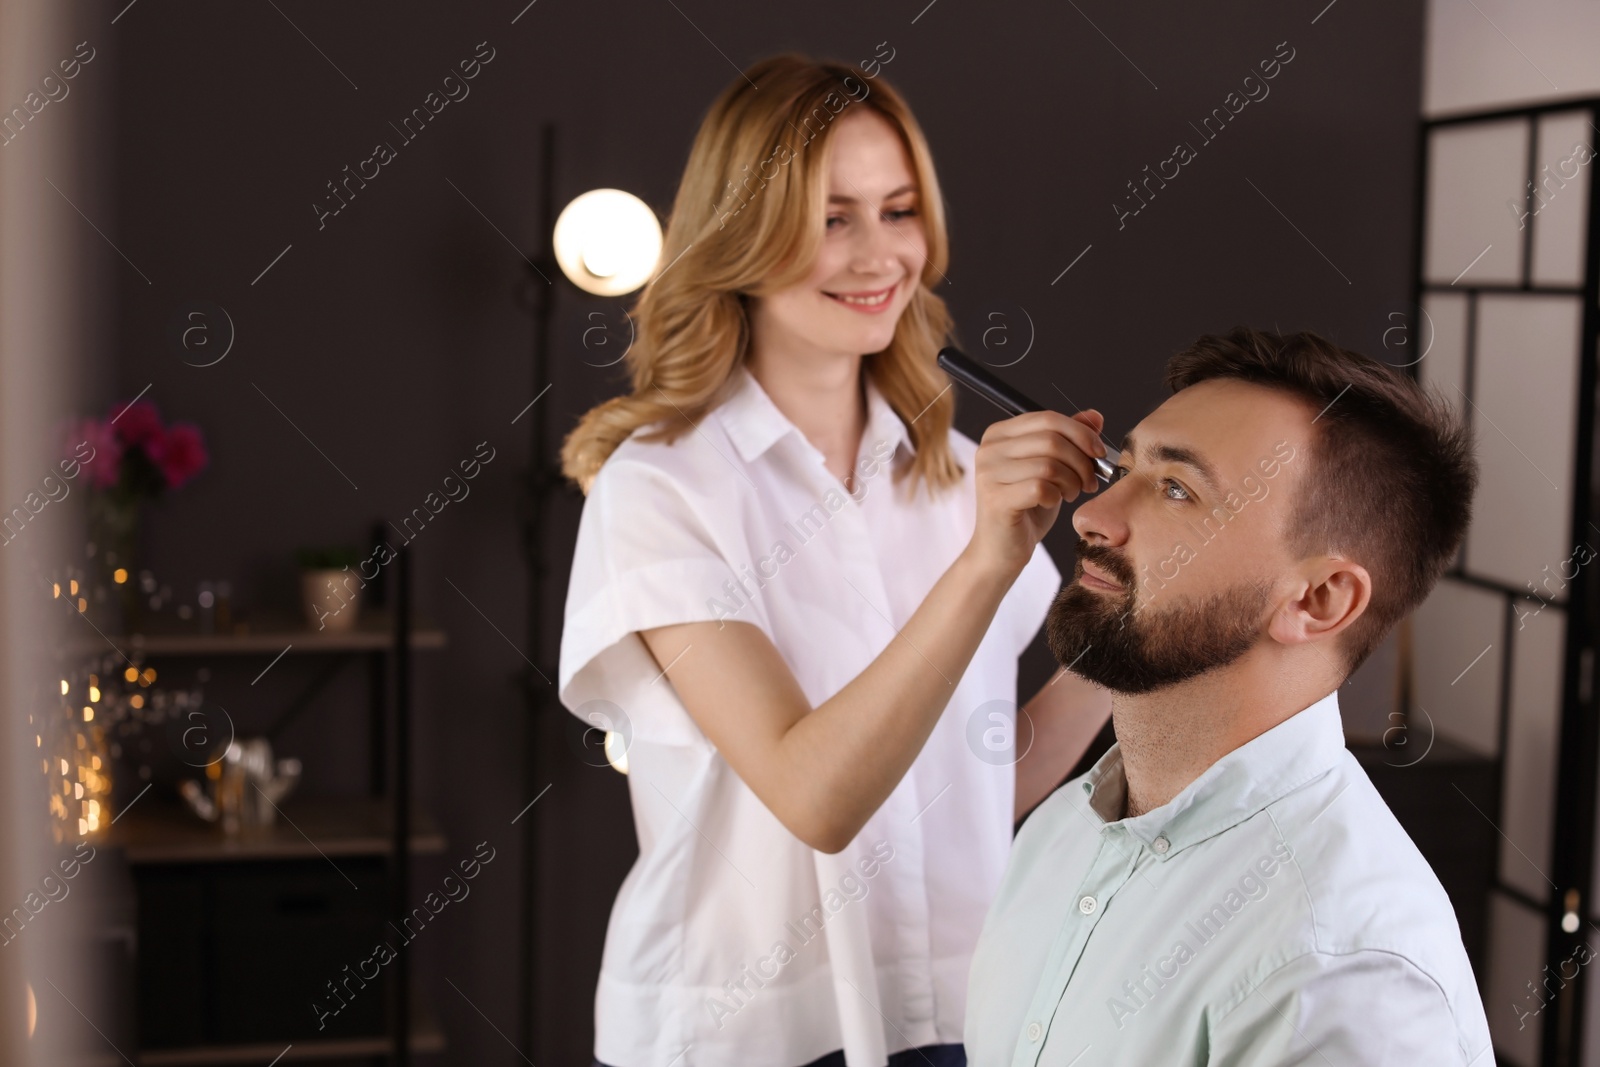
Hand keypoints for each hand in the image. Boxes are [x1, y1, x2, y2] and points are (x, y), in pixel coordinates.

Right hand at [965, 408, 1106, 578]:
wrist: (1001, 550)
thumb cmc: (1027, 509)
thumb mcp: (1052, 469)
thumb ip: (1069, 440)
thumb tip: (1095, 416)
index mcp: (999, 434)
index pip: (1048, 419)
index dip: (1081, 433)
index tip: (1098, 453)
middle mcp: (989, 449)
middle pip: (1051, 440)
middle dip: (1081, 462)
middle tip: (1089, 482)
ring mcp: (988, 474)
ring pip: (1049, 464)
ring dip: (1071, 481)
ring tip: (1071, 494)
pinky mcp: (995, 499)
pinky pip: (1041, 488)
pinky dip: (1056, 496)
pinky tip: (1053, 503)